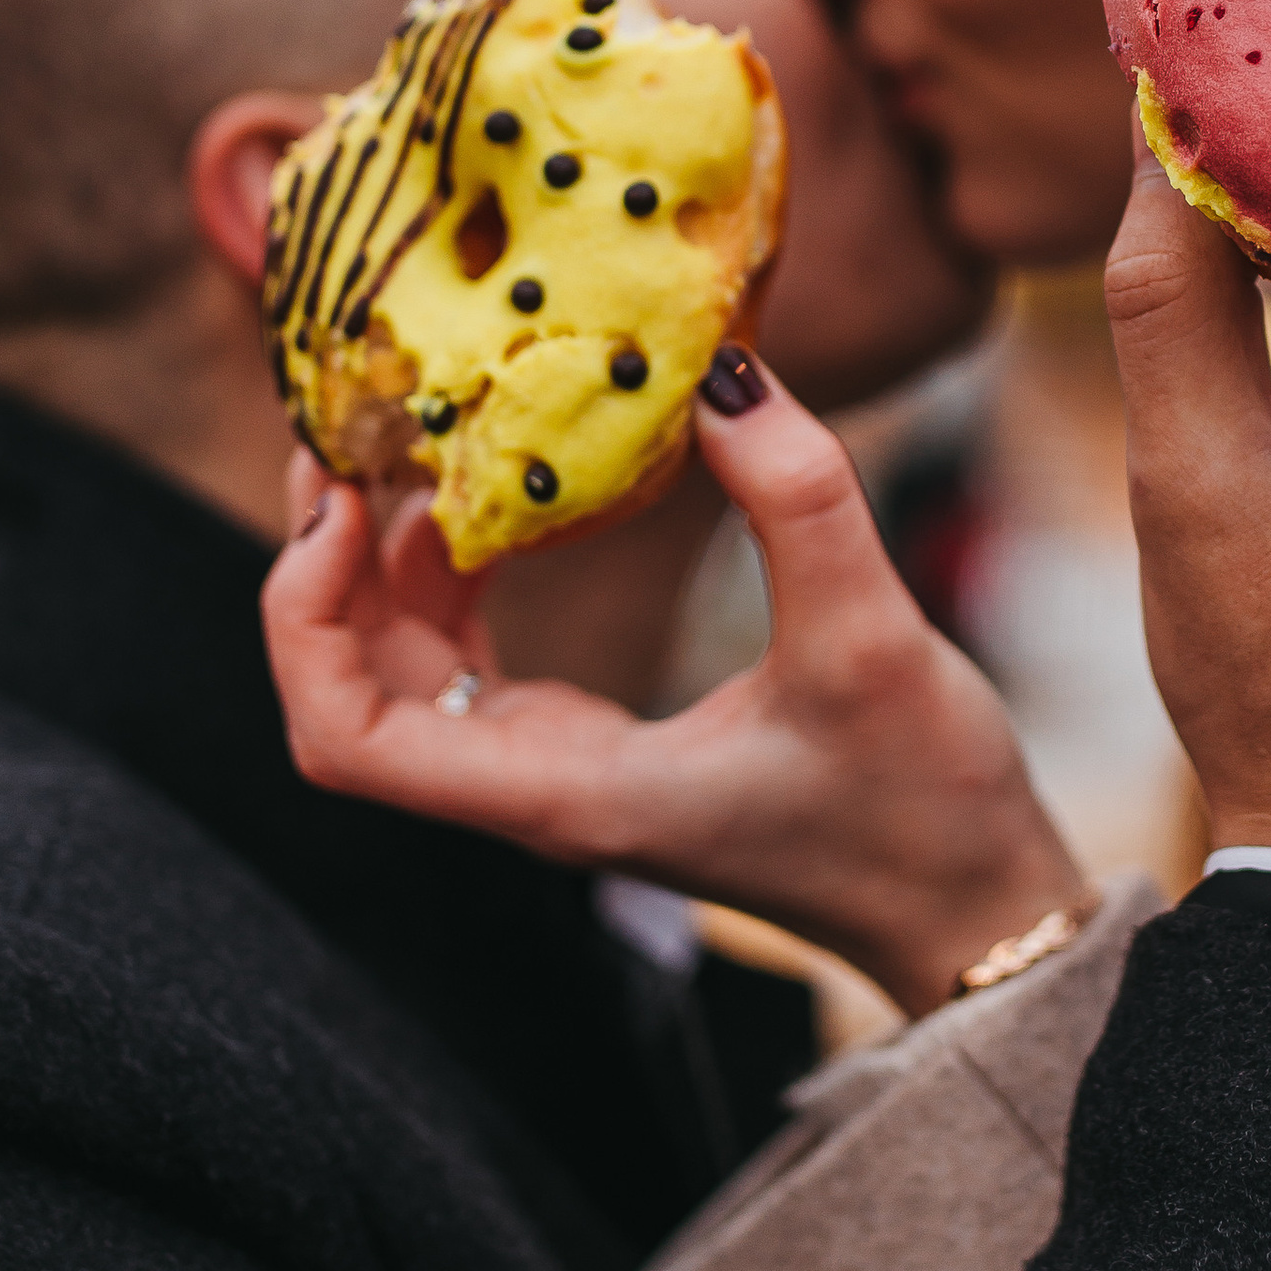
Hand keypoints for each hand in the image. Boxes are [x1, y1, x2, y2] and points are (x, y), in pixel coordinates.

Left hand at [260, 353, 1089, 1017]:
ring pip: (405, 677)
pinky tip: (493, 498)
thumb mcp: (870, 639)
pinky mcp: (592, 748)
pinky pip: (472, 666)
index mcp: (562, 790)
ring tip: (404, 442)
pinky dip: (451, 581)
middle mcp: (532, 790)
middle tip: (345, 430)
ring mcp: (555, 771)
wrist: (969, 906)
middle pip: (350, 694)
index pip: (346, 739)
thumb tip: (721, 365)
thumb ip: (798, 496)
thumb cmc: (919, 806)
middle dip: (320, 567)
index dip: (302, 619)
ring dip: (378, 568)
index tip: (337, 499)